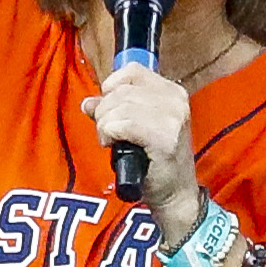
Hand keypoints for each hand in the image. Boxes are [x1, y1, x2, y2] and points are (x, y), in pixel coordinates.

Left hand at [83, 60, 196, 232]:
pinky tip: (114, 146)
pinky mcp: (164, 139)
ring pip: (118, 107)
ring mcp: (173, 119)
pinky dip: (109, 134)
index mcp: (173, 92)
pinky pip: (121, 124)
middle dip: (104, 112)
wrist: (176, 195)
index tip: (109, 108)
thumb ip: (115, 109)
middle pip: (121, 91)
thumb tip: (89, 102)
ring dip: (105, 125)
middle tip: (108, 132)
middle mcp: (176, 101)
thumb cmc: (156, 162)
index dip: (112, 86)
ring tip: (113, 141)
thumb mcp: (138, 127)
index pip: (132, 71)